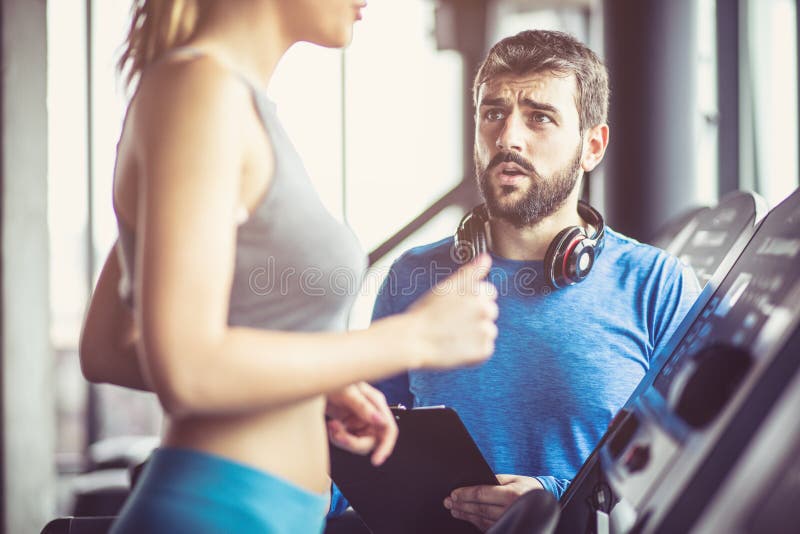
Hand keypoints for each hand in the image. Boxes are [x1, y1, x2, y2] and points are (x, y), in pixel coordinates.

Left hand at [326, 382, 397, 465]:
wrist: (313, 380)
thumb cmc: (332, 378)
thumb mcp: (347, 391)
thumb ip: (363, 406)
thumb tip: (379, 420)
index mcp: (375, 402)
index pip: (388, 429)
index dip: (386, 446)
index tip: (377, 460)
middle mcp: (369, 413)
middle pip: (371, 440)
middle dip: (354, 442)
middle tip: (339, 436)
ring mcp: (357, 419)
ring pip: (357, 442)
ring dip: (343, 439)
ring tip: (332, 426)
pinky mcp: (346, 423)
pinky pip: (346, 439)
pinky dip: (337, 436)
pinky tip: (331, 426)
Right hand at [407, 254, 497, 368]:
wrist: (413, 340)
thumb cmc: (426, 312)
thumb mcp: (446, 287)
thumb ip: (470, 272)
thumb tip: (486, 258)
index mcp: (478, 291)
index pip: (489, 292)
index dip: (472, 300)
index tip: (457, 307)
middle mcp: (485, 309)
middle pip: (491, 312)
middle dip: (476, 316)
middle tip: (453, 321)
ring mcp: (485, 330)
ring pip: (489, 330)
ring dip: (476, 334)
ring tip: (454, 335)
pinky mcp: (483, 350)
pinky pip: (485, 349)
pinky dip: (475, 351)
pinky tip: (458, 347)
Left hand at [443, 475, 543, 531]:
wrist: (549, 503)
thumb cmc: (529, 488)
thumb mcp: (514, 478)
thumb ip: (495, 479)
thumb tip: (475, 480)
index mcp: (511, 495)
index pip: (482, 494)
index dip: (465, 494)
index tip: (453, 493)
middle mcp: (511, 510)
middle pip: (479, 509)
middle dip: (461, 505)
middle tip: (448, 502)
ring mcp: (510, 522)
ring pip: (482, 520)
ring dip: (466, 515)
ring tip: (454, 510)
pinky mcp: (509, 528)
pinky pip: (489, 527)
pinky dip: (476, 522)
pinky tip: (468, 517)